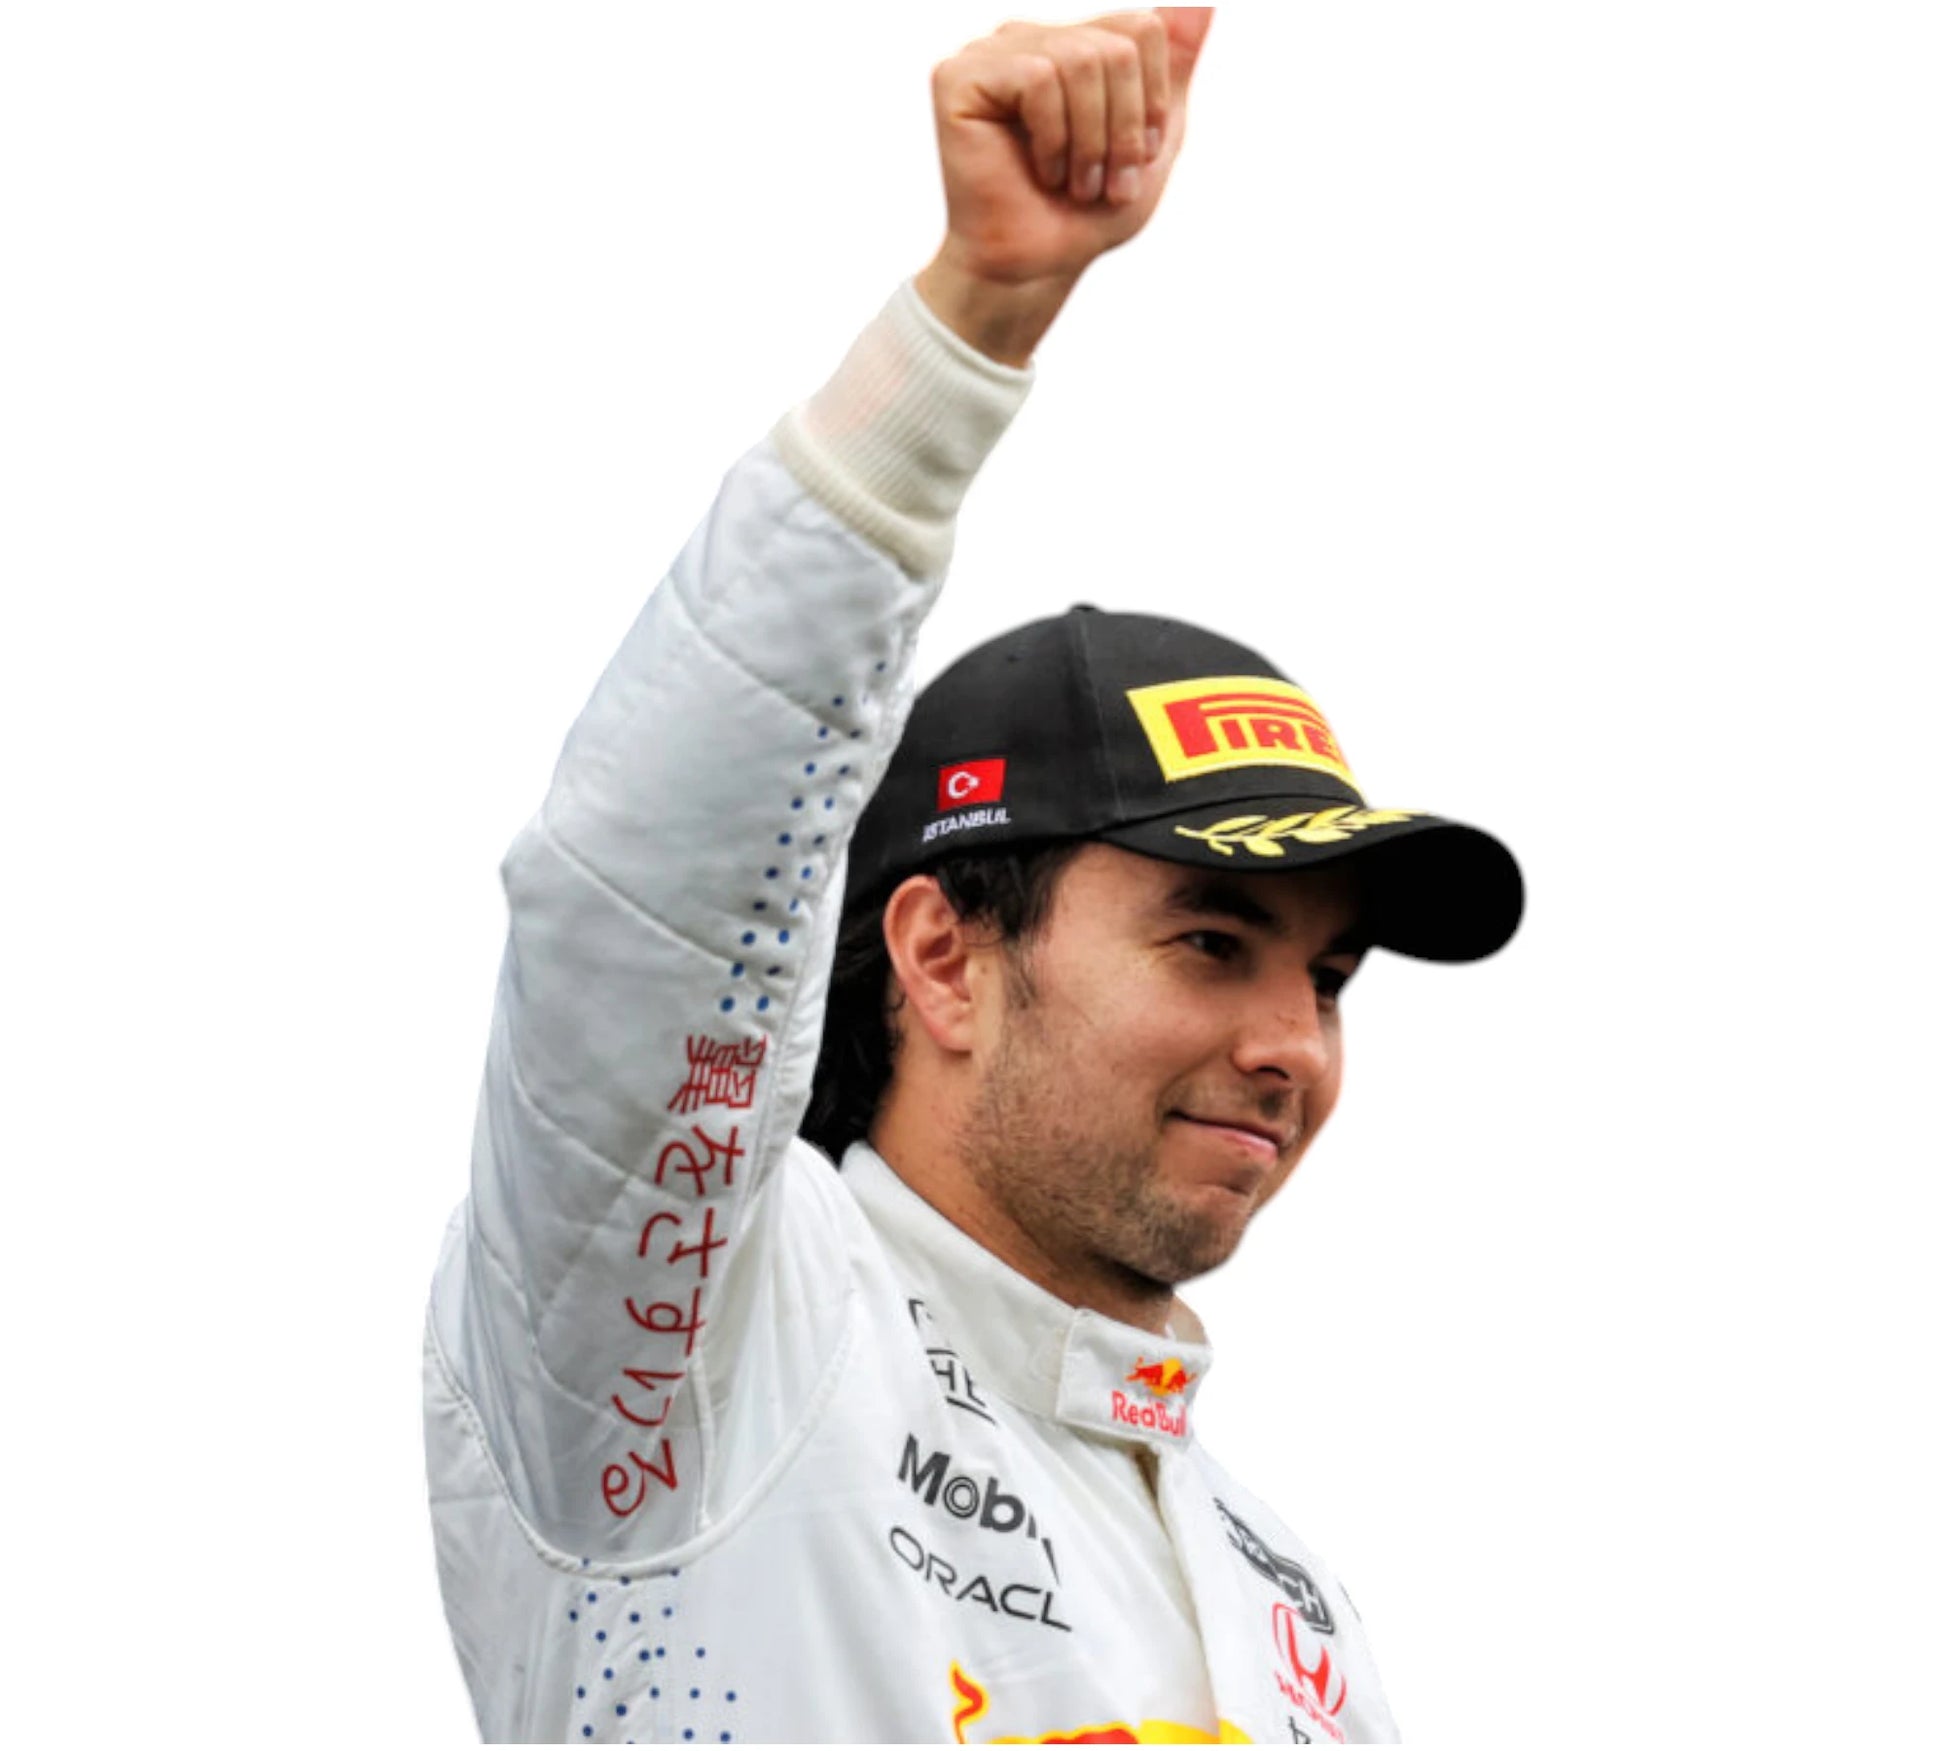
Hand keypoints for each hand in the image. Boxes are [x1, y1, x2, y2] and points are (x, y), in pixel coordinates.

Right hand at [915, 9, 1212, 363]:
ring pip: (1080, 62)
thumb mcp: (1152, 137)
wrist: (1035, 268)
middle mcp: (1032, 38)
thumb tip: (1204, 3)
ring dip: (1090, 143)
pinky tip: (1041, 171)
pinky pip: (1037, 79)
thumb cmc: (1086, 213)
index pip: (1143, 29)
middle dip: (1123, 131)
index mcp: (1075, 45)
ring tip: (1075, 185)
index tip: (1136, 158)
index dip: (1152, 102)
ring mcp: (992, 53)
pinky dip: (1053, 138)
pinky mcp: (959, 78)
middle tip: (1106, 185)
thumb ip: (1174, 65)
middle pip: (1116, 48)